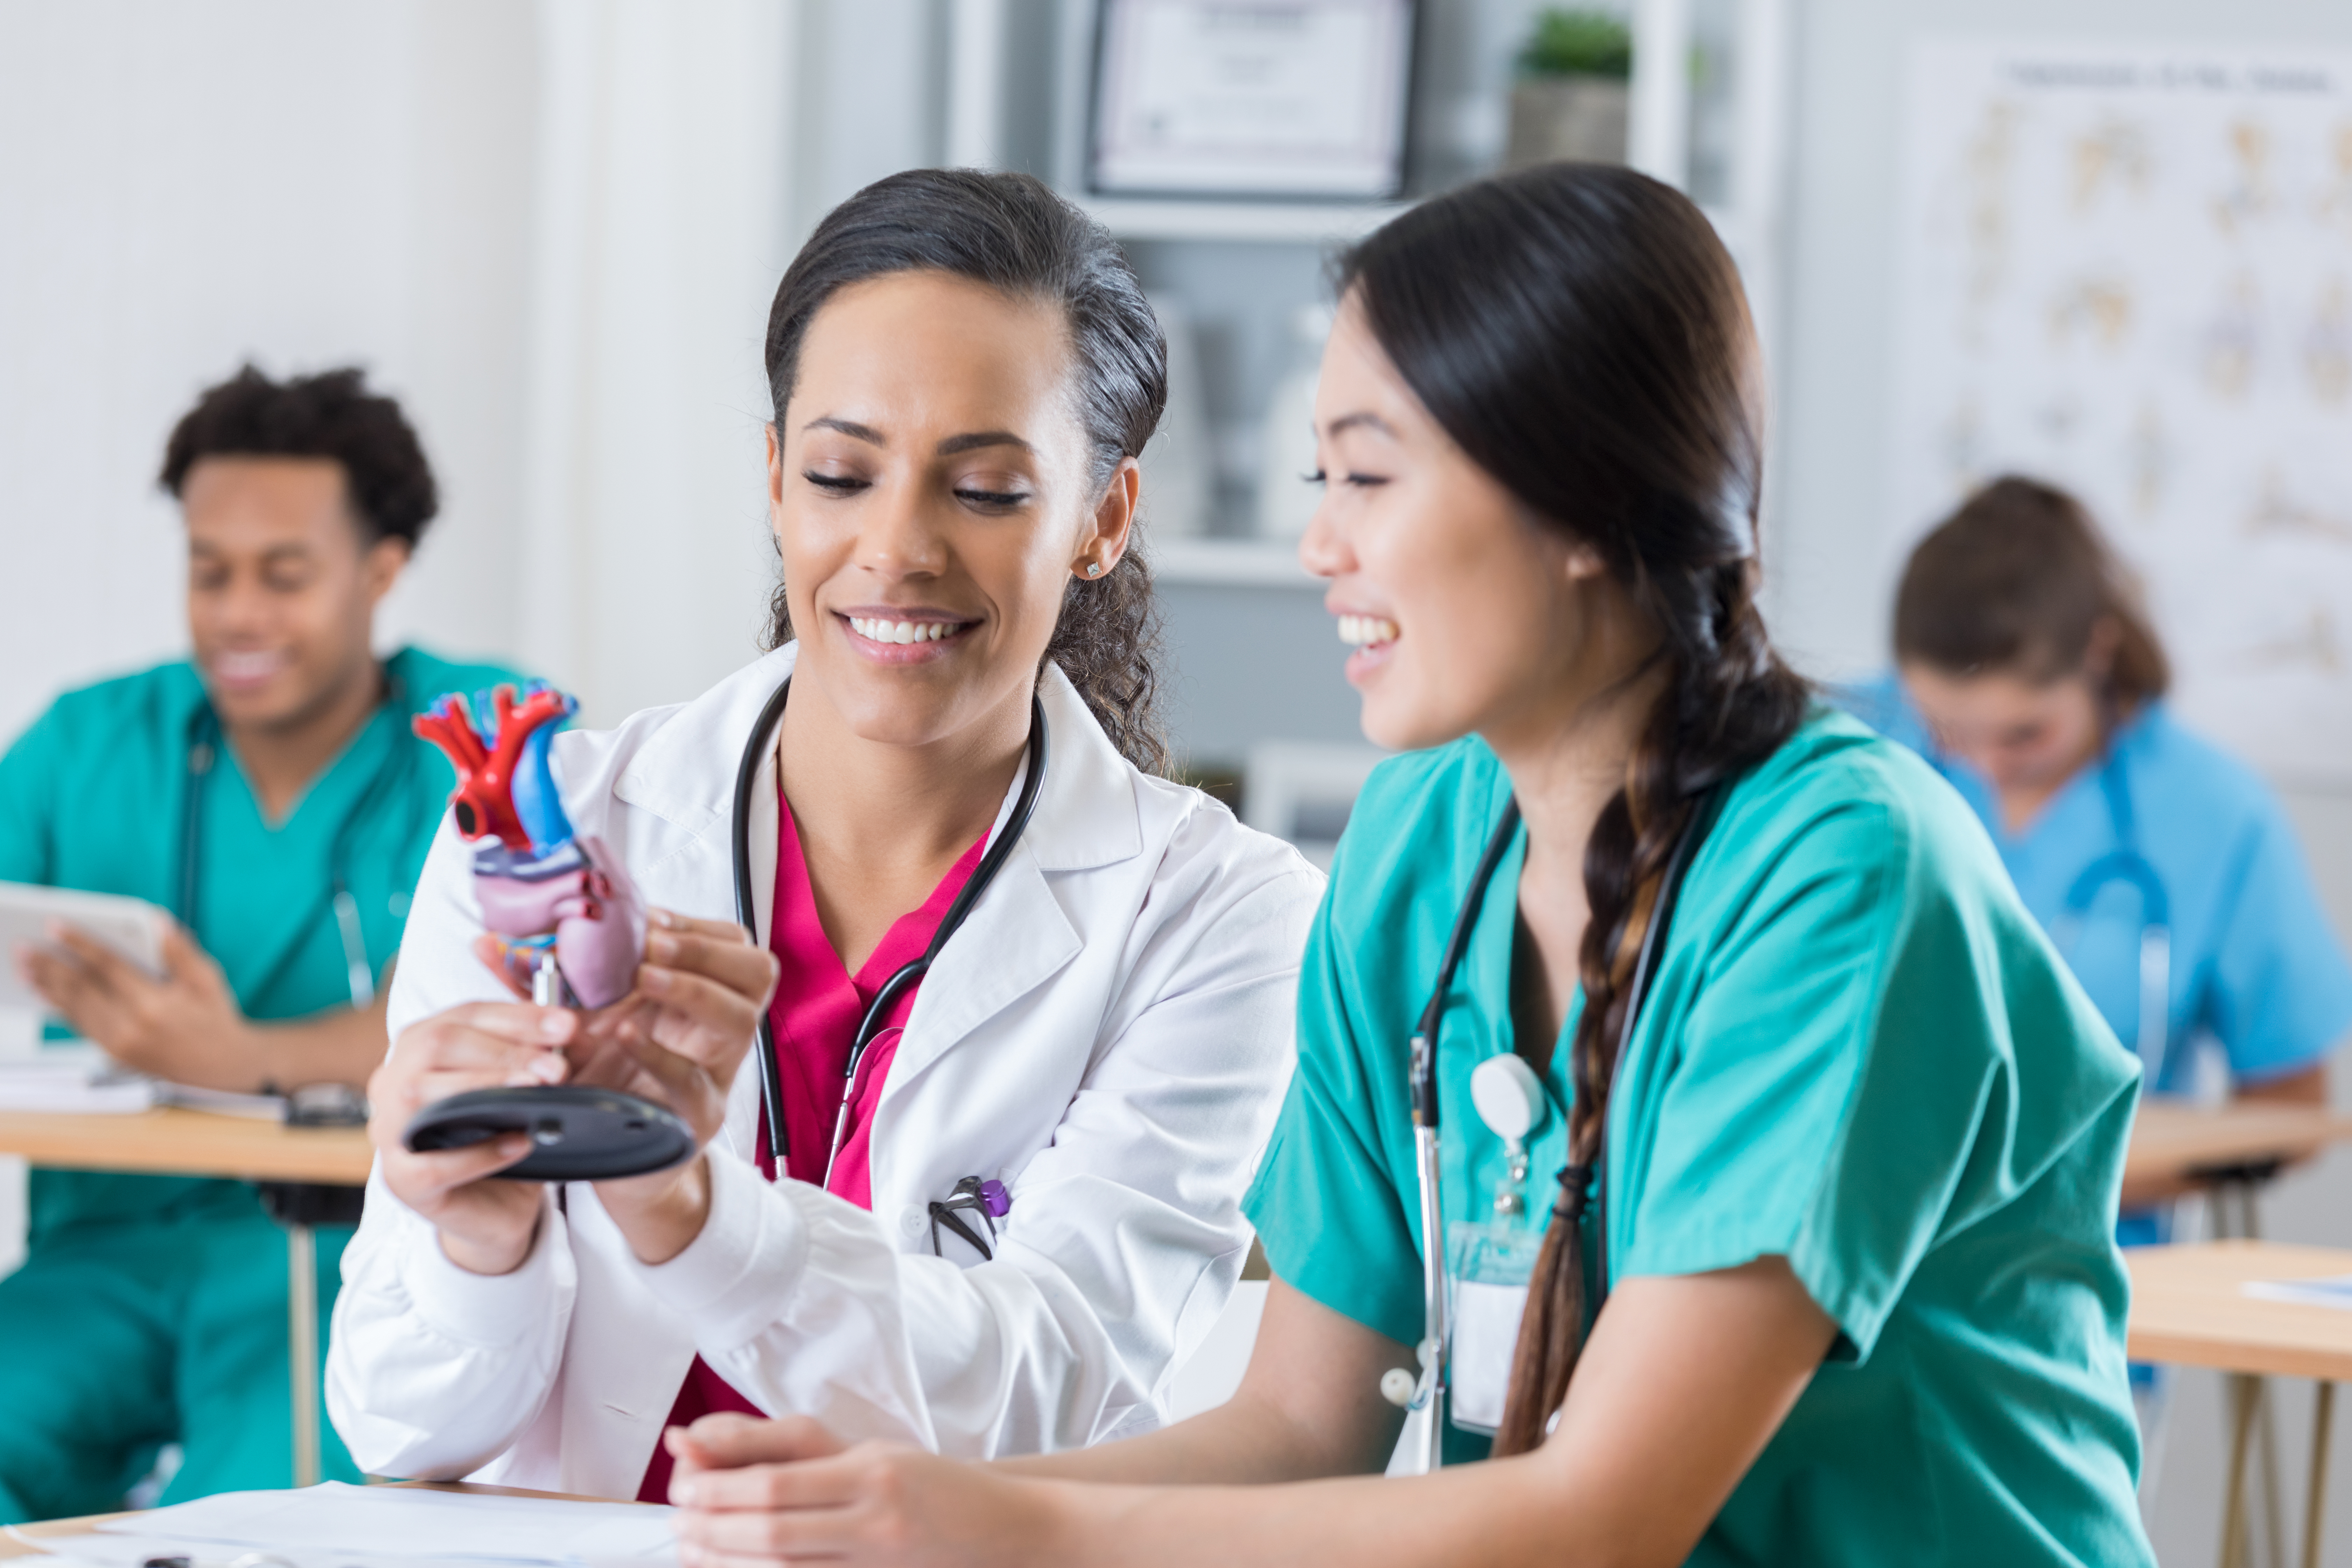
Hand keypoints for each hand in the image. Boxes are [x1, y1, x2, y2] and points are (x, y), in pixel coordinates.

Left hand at [18, 921, 263, 1092]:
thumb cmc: (213, 1017)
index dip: (80, 943)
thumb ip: (181, 950)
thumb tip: (157, 920)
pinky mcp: (111, 1054)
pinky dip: (58, 1007)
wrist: (219, 1067)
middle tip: (24, 946)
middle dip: (49, 964)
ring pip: (73, 1008)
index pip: (108, 965)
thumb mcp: (209, 980)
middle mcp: (131, 1027)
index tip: (55, 924)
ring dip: (46, 985)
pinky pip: (78, 1025)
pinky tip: (45, 992)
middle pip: (81, 987)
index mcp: (155, 1004)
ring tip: (25, 966)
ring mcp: (118, 1044)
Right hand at [370, 1000, 577, 1275]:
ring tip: (537, 1091)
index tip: (567, 1025)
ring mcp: (390, 1129)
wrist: (493, 1204)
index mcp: (422, 1044)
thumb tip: (577, 1036)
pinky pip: (431, 1164)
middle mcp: (394, 1080)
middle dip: (505, 1050)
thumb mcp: (529, 1088)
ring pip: (422, 1095)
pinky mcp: (400, 1179)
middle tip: (557, 1066)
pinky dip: (478, 1153)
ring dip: (486, 1088)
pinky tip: (518, 1144)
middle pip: (439, 1043)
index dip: (518, 1017)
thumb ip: (547, 1057)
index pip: (466, 1015)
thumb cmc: (503, 1131)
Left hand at [471, 910, 778, 1264]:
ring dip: (694, 990)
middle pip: (756, 971)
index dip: (693, 924)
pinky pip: (694, 1080)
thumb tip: (483, 943)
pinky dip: (661, 1054)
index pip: (730, 942)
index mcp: (703, 995)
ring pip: (739, 1018)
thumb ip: (539, 985)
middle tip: (653, 944)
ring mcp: (717, 1073)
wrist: (615, 1161)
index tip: (647, 917)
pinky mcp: (699, 1116)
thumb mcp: (576, 1023)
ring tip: (646, 977)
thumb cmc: (601, 1081)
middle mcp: (722, 1029)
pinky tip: (626, 1034)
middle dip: (704, 948)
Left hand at [667, 1414, 1067, 1567]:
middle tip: (676, 1522)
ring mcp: (876, 1559)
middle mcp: (874, 1517)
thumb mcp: (874, 1453)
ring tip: (691, 1549)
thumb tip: (720, 1453)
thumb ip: (802, 1456)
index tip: (683, 1487)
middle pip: (771, 1531)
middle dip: (712, 1529)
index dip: (719, 1489)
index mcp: (872, 1470)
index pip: (777, 1483)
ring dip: (725, 1561)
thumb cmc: (932, 1485)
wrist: (1001, 1529)